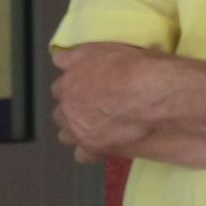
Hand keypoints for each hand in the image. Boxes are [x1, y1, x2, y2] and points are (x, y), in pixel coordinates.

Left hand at [50, 43, 180, 162]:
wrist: (147, 93)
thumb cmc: (126, 66)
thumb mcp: (97, 50)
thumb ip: (75, 56)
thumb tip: (59, 59)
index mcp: (69, 82)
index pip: (59, 88)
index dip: (72, 89)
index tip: (83, 88)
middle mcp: (68, 107)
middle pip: (60, 113)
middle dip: (71, 111)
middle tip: (89, 109)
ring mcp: (79, 129)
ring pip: (66, 135)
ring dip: (75, 131)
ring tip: (93, 128)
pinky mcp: (92, 147)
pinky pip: (82, 155)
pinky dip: (88, 152)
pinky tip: (99, 147)